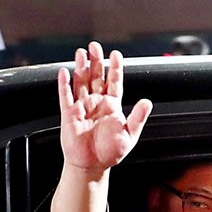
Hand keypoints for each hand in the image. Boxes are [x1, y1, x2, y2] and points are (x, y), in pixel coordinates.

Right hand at [57, 41, 151, 173]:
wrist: (92, 165)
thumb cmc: (110, 152)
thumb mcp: (130, 134)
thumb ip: (138, 117)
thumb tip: (148, 102)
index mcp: (112, 106)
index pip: (114, 82)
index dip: (115, 68)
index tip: (116, 54)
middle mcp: (97, 103)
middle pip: (96, 77)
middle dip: (96, 61)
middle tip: (95, 46)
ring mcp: (82, 107)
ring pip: (81, 82)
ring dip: (81, 67)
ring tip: (81, 53)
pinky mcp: (69, 114)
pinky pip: (66, 96)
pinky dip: (64, 85)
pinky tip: (64, 72)